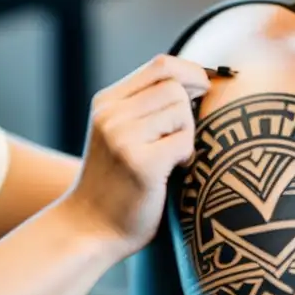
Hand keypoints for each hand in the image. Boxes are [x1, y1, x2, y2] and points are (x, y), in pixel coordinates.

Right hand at [65, 54, 209, 257]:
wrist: (91, 230)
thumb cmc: (119, 184)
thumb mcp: (121, 134)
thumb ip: (148, 106)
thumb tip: (201, 79)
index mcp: (106, 102)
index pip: (161, 65)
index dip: (192, 73)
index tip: (203, 93)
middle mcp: (110, 114)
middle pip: (176, 87)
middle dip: (189, 113)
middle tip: (178, 143)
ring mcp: (122, 137)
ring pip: (182, 110)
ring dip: (187, 135)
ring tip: (171, 159)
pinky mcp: (140, 163)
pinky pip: (185, 140)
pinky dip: (188, 156)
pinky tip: (173, 172)